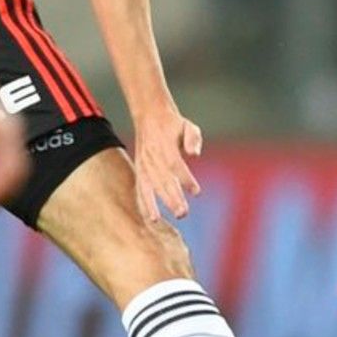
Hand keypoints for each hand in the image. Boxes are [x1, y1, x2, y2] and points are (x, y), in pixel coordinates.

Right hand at [130, 103, 203, 222]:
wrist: (149, 115)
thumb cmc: (173, 124)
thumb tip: (195, 154)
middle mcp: (154, 157)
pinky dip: (144, 203)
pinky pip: (140, 188)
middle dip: (172, 198)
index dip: (186, 179)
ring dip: (155, 204)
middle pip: (162, 180)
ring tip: (159, 220)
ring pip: (151, 187)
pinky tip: (150, 217)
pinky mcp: (140, 169)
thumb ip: (193, 138)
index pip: (176, 165)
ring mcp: (145, 164)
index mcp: (166, 146)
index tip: (196, 192)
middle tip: (182, 213)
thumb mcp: (187, 125)